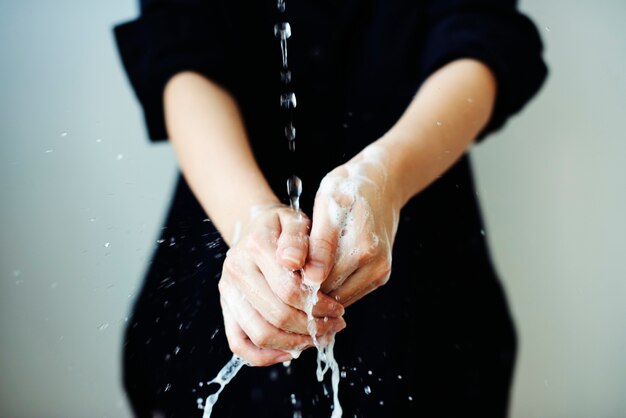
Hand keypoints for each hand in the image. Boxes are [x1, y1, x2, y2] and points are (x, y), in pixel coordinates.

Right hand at [219, 204, 345, 365]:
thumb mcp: (296, 220)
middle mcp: (236, 270)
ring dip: (295, 343)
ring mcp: (228, 292)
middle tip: (334, 326)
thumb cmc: (284, 227)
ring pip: (260, 334)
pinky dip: (265, 356)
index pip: (289, 289)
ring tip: (318, 338)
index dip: (318, 306)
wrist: (256, 227)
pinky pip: (239, 344)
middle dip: (312, 327)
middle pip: (276, 315)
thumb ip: (299, 240)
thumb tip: (296, 264)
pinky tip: (292, 351)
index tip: (339, 309)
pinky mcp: (226, 308)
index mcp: (256, 246)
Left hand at [303, 145, 400, 306]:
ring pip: (339, 298)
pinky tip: (323, 265)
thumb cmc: (349, 190)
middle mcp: (375, 266)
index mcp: (361, 250)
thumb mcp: (327, 207)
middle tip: (293, 265)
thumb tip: (311, 279)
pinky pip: (350, 292)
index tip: (284, 267)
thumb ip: (319, 245)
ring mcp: (380, 273)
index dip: (298, 280)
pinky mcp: (381, 276)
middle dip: (309, 287)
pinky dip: (334, 285)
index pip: (320, 284)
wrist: (383, 183)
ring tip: (308, 263)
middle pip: (330, 296)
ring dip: (321, 288)